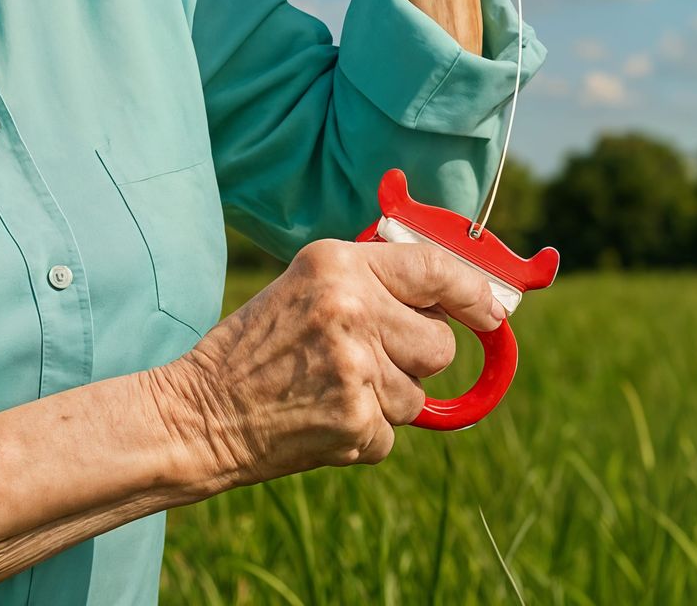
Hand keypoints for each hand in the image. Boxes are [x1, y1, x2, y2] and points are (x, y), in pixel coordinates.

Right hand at [157, 236, 505, 488]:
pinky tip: (319, 417)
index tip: (494, 311)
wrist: (201, 410)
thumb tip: (453, 297)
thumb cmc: (256, 346)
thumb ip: (371, 283)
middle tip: (365, 358)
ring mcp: (356, 368)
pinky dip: (364, 432)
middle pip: (439, 343)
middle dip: (416, 356)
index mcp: (337, 263)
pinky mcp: (357, 422)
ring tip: (328, 387)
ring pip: (418, 394)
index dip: (474, 292)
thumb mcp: (306, 287)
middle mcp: (352, 308)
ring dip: (386, 399)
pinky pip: (392, 434)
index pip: (433, 269)